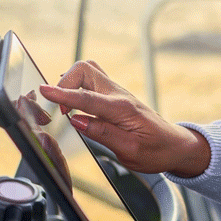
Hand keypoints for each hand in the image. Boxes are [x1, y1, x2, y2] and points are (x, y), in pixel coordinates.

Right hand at [38, 60, 210, 176]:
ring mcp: (117, 93)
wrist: (176, 146)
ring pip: (88, 71)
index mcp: (123, 109)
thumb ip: (102, 133)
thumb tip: (76, 120)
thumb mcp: (130, 151)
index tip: (44, 90)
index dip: (63, 94)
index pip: (87, 97)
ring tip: (68, 107)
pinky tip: (76, 105)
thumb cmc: (157, 151)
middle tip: (63, 110)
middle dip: (65, 83)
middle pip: (85, 69)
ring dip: (71, 83)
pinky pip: (92, 82)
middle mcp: (119, 95)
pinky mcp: (115, 96)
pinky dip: (78, 88)